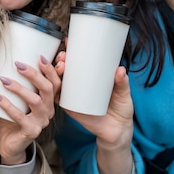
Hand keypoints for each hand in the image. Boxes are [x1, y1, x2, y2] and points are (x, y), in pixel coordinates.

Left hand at [0, 54, 60, 164]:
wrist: (11, 144)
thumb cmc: (14, 117)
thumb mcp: (19, 99)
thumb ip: (19, 84)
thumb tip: (7, 61)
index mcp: (48, 101)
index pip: (55, 83)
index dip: (51, 70)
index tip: (40, 57)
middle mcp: (48, 110)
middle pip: (47, 89)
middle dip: (34, 74)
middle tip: (18, 65)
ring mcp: (41, 122)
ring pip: (35, 101)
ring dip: (19, 88)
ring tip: (4, 80)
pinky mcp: (31, 131)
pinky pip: (20, 117)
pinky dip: (8, 105)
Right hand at [58, 59, 133, 173]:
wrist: (118, 131)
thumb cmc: (121, 108)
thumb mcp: (123, 93)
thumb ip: (122, 83)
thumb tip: (120, 70)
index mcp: (90, 77)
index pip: (76, 61)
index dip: (69, 51)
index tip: (68, 42)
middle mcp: (78, 85)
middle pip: (64, 69)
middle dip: (60, 61)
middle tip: (63, 58)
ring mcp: (73, 96)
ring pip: (57, 82)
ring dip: (53, 73)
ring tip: (60, 67)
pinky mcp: (70, 108)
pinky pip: (57, 98)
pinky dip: (51, 91)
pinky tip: (50, 85)